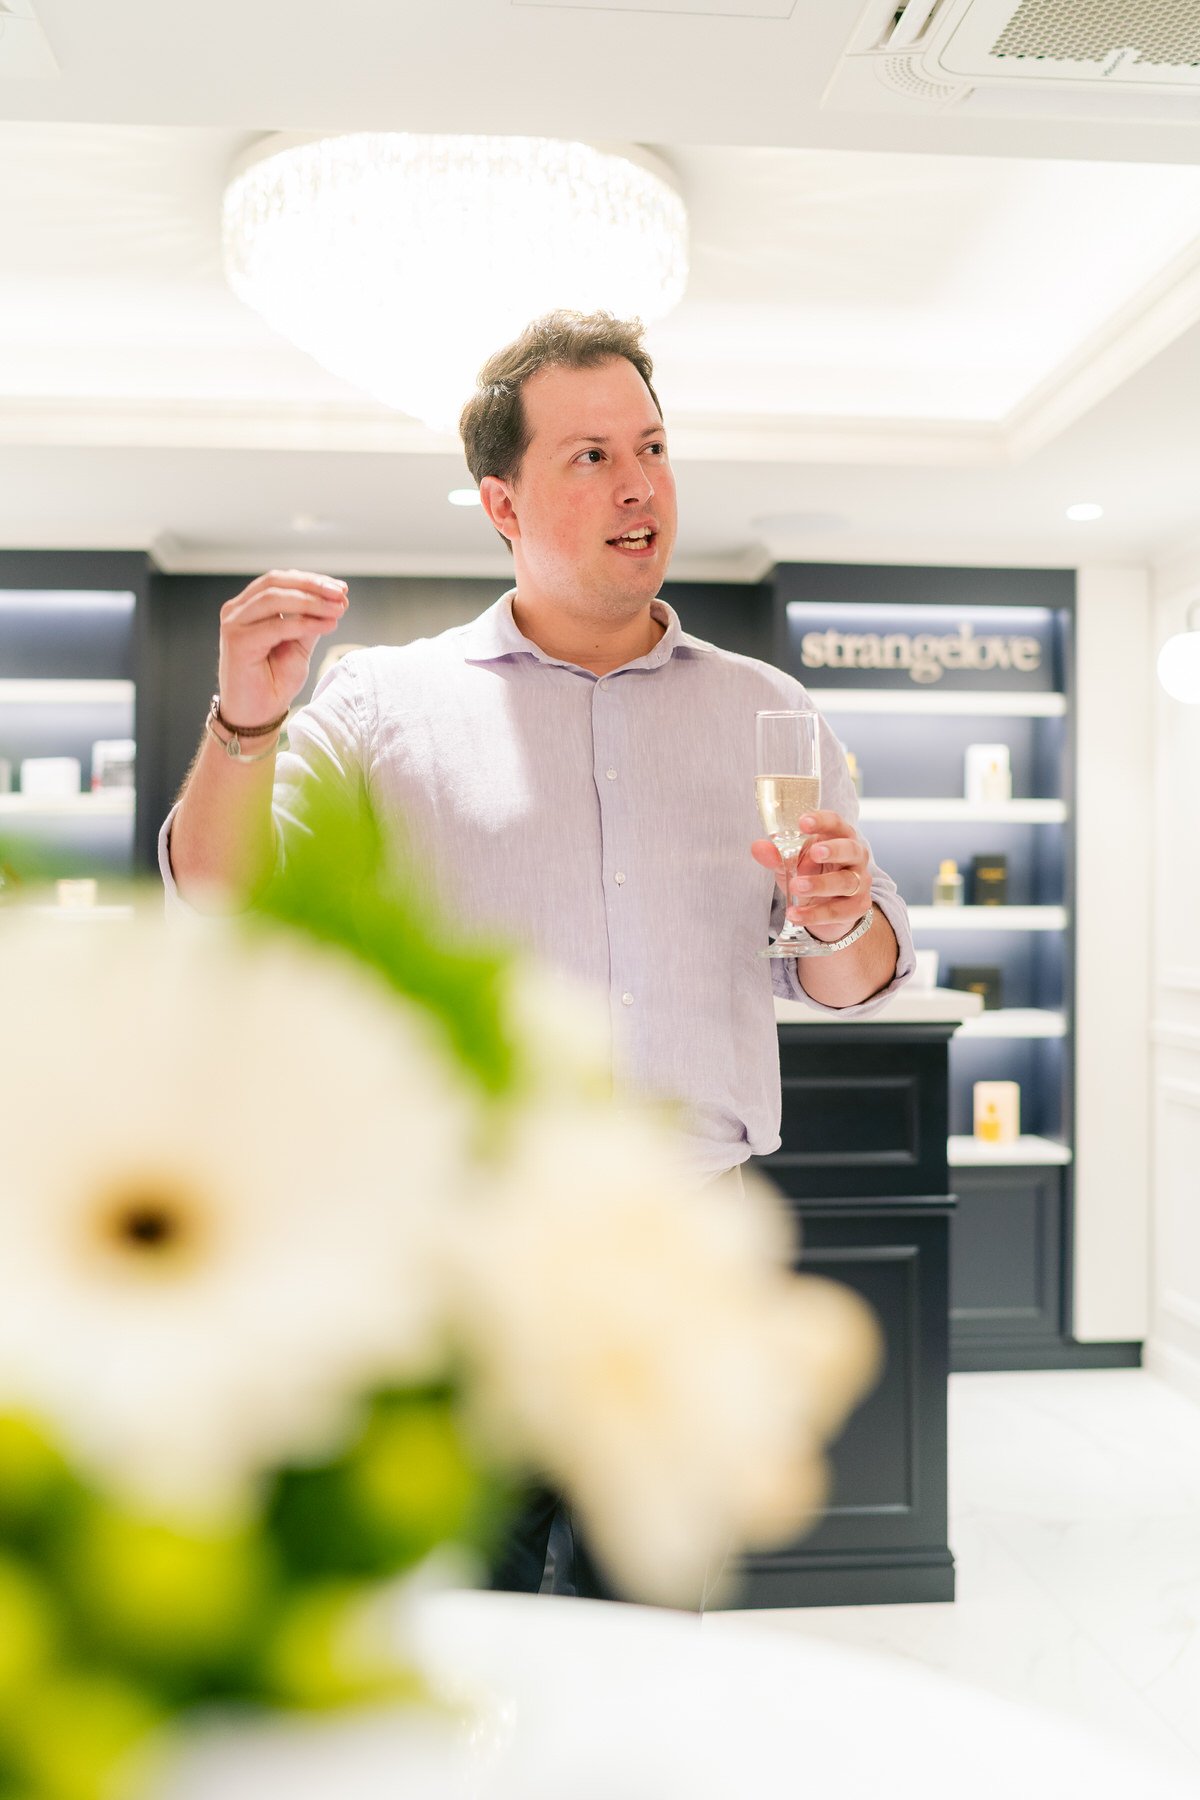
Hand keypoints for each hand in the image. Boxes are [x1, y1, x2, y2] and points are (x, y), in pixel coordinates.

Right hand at [217, 570, 348, 729]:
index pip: (281, 580)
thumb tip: (335, 601)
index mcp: (249, 606)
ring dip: (311, 602)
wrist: (256, 716)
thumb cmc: (273, 682)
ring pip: (275, 599)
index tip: (341, 589)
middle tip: (341, 594)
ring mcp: (234, 624)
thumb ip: (310, 622)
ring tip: (337, 610)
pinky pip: (277, 626)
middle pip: (276, 582)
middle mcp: (237, 611)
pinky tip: (327, 626)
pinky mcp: (237, 642)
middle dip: (313, 585)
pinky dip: (305, 623)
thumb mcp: (298, 646)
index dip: (312, 580)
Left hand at [751, 809, 869, 942]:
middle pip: (851, 849)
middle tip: (814, 852)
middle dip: (834, 850)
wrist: (825, 907)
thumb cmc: (811, 873)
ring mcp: (860, 882)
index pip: (836, 823)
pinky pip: (838, 911)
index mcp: (839, 837)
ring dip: (820, 884)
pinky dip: (814, 914)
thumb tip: (757, 847)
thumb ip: (776, 855)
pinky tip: (794, 914)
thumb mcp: (791, 862)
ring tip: (796, 886)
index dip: (822, 821)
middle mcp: (855, 857)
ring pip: (846, 882)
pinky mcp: (857, 907)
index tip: (803, 822)